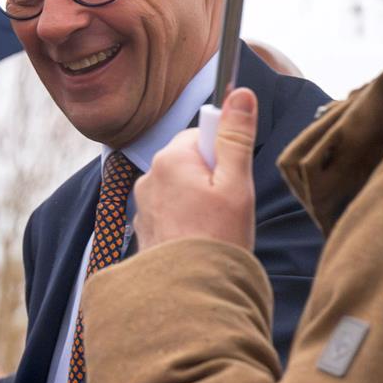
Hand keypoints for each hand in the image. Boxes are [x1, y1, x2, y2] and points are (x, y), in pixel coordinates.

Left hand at [133, 87, 257, 250]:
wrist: (189, 289)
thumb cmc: (217, 237)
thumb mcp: (235, 182)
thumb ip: (235, 136)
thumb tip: (240, 93)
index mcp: (169, 159)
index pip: (201, 136)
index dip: (224, 156)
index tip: (231, 181)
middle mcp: (148, 176)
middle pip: (190, 161)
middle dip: (212, 179)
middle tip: (227, 208)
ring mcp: (142, 202)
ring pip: (180, 187)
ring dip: (199, 201)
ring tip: (213, 228)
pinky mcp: (144, 225)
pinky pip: (170, 211)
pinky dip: (185, 220)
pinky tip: (198, 240)